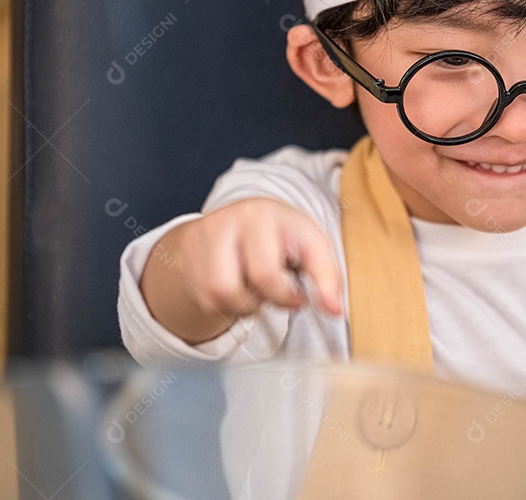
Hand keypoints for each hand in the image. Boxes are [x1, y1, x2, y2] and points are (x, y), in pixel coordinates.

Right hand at [140, 197, 343, 344]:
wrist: (229, 223)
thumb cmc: (277, 237)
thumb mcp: (308, 245)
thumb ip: (327, 277)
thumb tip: (335, 311)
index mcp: (276, 213)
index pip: (299, 256)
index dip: (307, 289)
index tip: (307, 302)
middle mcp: (241, 217)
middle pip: (261, 278)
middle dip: (276, 298)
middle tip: (284, 296)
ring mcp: (210, 234)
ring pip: (225, 292)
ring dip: (246, 305)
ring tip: (256, 292)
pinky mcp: (189, 254)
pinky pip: (207, 300)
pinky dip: (225, 306)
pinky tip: (236, 290)